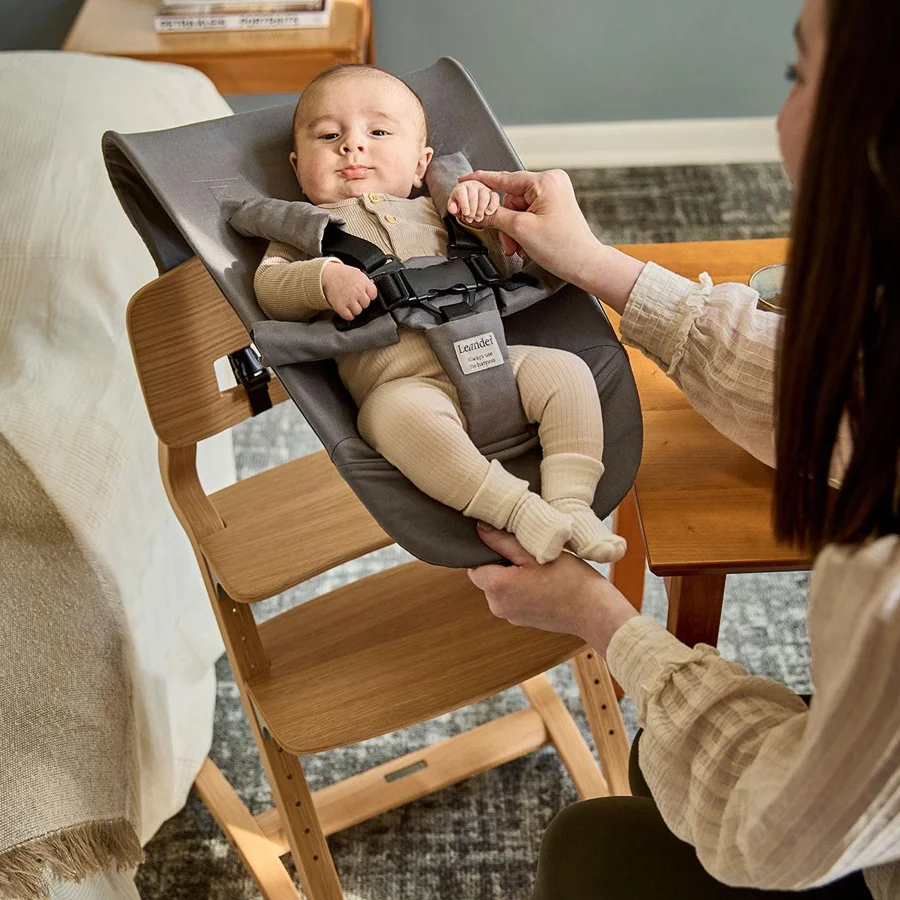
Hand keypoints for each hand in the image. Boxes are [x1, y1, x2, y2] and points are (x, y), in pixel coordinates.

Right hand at [322, 261, 377, 320]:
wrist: (326, 275)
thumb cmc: (341, 273)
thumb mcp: (357, 273)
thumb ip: (366, 281)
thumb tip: (372, 285)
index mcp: (363, 282)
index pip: (373, 295)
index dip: (369, 295)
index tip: (365, 295)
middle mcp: (358, 292)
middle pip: (366, 304)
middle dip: (361, 302)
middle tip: (355, 298)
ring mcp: (349, 300)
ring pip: (358, 311)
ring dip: (354, 309)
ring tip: (349, 303)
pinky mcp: (341, 307)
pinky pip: (349, 316)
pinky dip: (348, 315)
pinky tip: (346, 310)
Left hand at [447, 180, 499, 227]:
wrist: (472, 204)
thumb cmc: (462, 205)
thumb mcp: (455, 207)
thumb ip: (452, 208)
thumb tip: (453, 209)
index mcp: (461, 187)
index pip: (461, 193)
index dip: (464, 204)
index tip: (466, 214)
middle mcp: (472, 185)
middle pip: (473, 197)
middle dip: (472, 210)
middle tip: (470, 220)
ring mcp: (483, 188)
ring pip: (484, 197)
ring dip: (481, 209)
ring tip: (478, 218)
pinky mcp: (492, 193)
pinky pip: (495, 197)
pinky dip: (492, 206)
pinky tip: (487, 213)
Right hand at [458, 169, 598, 276]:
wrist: (583, 263)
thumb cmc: (563, 247)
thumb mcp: (521, 230)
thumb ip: (495, 217)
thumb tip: (479, 212)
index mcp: (545, 181)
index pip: (505, 178)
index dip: (482, 180)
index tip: (466, 179)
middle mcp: (551, 182)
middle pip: (511, 198)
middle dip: (506, 223)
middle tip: (508, 243)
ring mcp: (554, 194)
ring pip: (518, 209)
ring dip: (514, 231)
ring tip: (520, 247)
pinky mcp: (554, 205)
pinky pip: (528, 214)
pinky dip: (523, 230)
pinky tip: (527, 243)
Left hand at [467, 523, 638, 656]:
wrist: (595, 612)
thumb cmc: (570, 580)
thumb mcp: (535, 552)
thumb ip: (502, 541)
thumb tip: (479, 528)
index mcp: (497, 588)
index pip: (474, 565)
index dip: (488, 551)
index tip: (508, 544)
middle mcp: (498, 606)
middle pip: (488, 576)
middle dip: (503, 562)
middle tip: (529, 553)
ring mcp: (511, 616)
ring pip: (502, 586)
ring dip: (515, 575)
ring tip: (540, 567)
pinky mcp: (523, 620)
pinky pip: (515, 597)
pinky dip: (524, 587)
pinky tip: (545, 581)